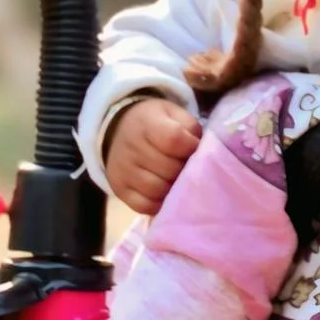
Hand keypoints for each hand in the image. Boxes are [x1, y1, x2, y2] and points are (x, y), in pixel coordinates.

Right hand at [105, 96, 201, 214]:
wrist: (120, 129)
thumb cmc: (156, 122)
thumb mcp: (174, 114)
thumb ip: (190, 129)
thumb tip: (200, 153)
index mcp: (147, 124)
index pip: (173, 140)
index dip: (190, 147)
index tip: (195, 148)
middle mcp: (131, 147)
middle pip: (168, 169)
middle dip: (184, 170)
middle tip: (187, 167)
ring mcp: (123, 171)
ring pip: (157, 190)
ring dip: (173, 188)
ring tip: (177, 180)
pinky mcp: (119, 189)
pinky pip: (143, 206)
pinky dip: (159, 203)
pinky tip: (165, 193)